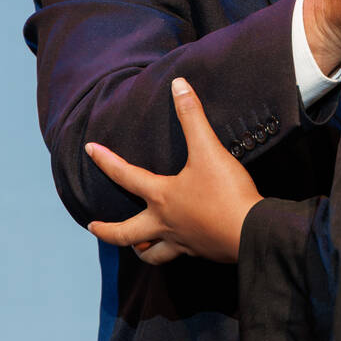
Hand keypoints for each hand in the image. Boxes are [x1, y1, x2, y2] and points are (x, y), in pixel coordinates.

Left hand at [83, 79, 263, 263]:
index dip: (105, 160)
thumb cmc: (226, 192)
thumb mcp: (208, 150)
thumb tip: (178, 85)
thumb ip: (193, 117)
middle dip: (107, 231)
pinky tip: (179, 245)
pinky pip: (179, 255)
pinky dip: (173, 252)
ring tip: (136, 247)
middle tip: (92, 227)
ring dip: (140, 249)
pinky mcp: (201, 251)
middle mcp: (165, 222)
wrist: (251, 232)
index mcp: (162, 197)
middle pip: (126, 233)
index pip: (126, 176)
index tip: (89, 150)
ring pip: (151, 253)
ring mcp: (182, 241)